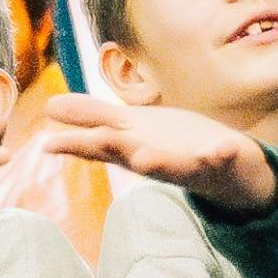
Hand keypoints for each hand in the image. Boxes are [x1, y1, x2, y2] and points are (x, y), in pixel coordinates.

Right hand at [45, 92, 277, 217]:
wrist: (230, 171)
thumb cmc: (174, 144)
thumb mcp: (129, 126)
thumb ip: (91, 116)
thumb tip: (48, 106)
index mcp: (133, 146)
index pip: (99, 144)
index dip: (75, 144)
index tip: (47, 144)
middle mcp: (155, 158)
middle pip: (129, 154)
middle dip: (114, 148)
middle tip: (95, 141)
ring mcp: (189, 163)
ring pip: (170, 165)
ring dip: (158, 163)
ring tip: (144, 159)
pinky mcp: (221, 162)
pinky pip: (221, 159)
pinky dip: (220, 155)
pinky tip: (221, 148)